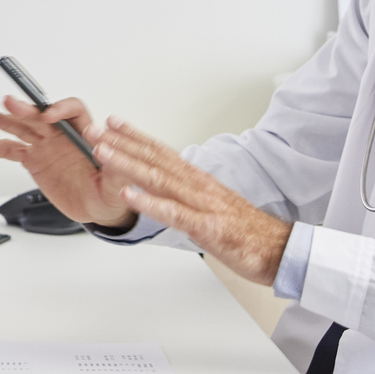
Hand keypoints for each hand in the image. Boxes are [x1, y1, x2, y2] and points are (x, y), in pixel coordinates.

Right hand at [0, 96, 136, 226]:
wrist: (96, 209)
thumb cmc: (109, 193)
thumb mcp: (118, 183)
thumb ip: (115, 167)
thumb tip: (105, 149)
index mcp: (84, 133)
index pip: (73, 111)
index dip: (60, 109)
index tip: (49, 116)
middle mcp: (62, 135)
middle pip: (41, 115)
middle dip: (26, 109)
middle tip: (10, 103)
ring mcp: (45, 146)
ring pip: (22, 128)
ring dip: (4, 120)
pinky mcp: (33, 160)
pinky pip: (10, 150)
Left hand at [92, 115, 291, 283]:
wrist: (279, 250)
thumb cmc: (246, 231)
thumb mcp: (211, 207)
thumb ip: (186, 195)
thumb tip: (163, 189)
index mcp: (198, 180)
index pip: (162, 151)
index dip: (135, 136)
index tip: (112, 123)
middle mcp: (198, 186)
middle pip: (155, 158)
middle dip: (122, 143)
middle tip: (95, 130)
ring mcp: (202, 205)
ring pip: (159, 179)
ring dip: (128, 164)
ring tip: (103, 153)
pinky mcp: (206, 227)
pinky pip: (174, 213)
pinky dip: (150, 203)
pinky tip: (129, 195)